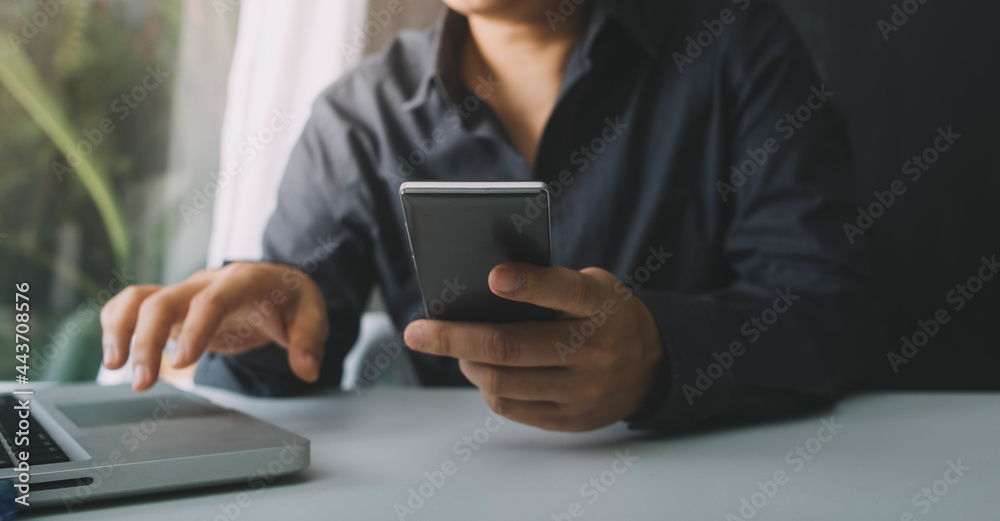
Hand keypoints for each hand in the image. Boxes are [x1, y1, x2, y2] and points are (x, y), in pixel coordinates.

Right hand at [100, 262, 328, 390]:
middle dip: (147, 340)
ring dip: (120, 330)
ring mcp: (186, 292)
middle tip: (142, 383)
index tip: (182, 361)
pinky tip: (115, 353)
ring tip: (115, 367)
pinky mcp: (173, 306)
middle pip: (165, 299)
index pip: (215, 299)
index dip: (196, 327)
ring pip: (140, 298)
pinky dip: (116, 323)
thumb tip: (307, 368)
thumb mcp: (313, 315)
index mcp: (246, 280)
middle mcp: (209, 281)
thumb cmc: (292, 300)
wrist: (277, 286)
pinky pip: (133, 304)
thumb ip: (309, 340)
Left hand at [403, 263, 662, 430]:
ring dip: (466, 364)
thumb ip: (549, 284)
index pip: (565, 291)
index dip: (529, 283)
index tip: (493, 277)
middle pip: (510, 347)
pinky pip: (511, 407)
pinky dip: (487, 387)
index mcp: (600, 305)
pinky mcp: (571, 419)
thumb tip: (479, 292)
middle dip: (454, 338)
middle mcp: (594, 350)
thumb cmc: (605, 313)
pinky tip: (480, 370)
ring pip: (502, 382)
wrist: (652, 364)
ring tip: (453, 349)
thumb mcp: (593, 285)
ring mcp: (583, 390)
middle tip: (416, 333)